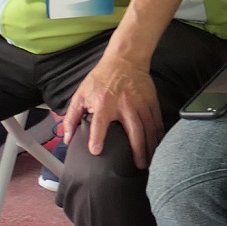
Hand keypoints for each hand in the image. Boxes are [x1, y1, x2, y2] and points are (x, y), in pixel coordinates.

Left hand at [62, 46, 161, 168]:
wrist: (124, 60)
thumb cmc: (101, 78)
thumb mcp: (81, 95)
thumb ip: (72, 117)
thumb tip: (67, 138)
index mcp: (104, 104)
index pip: (100, 124)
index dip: (97, 138)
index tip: (96, 152)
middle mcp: (125, 105)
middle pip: (134, 131)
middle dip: (138, 149)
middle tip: (139, 165)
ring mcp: (140, 103)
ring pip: (148, 128)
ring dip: (151, 145)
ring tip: (151, 160)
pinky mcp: (151, 101)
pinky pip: (157, 120)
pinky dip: (159, 133)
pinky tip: (159, 144)